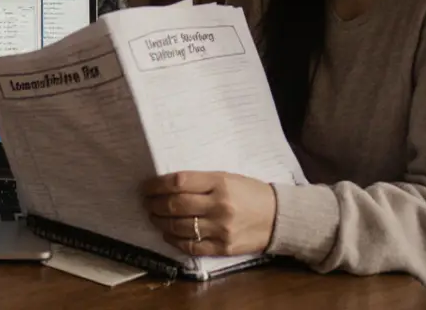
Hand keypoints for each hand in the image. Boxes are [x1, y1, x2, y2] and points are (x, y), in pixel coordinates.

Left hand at [141, 171, 276, 256]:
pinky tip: (167, 234)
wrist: (278, 217)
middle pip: (175, 205)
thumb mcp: (226, 178)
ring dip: (160, 222)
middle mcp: (219, 206)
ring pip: (179, 227)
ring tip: (153, 217)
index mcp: (219, 182)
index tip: (146, 187)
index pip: (178, 182)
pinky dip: (174, 240)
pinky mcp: (223, 247)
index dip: (156, 185)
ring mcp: (221, 229)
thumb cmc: (249, 193)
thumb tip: (166, 185)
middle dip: (154, 204)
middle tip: (146, 203)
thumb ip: (200, 181)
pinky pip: (191, 246)